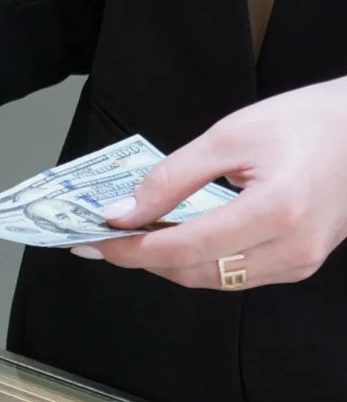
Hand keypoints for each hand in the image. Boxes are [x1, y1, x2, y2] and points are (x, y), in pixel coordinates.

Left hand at [74, 79, 346, 288]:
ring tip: (140, 236)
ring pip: (213, 280)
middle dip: (146, 258)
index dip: (133, 249)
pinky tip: (181, 238)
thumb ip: (171, 178)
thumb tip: (123, 214)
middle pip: (194, 272)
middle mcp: (290, 247)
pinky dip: (201, 261)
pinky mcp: (300, 264)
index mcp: (274, 211)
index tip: (95, 242)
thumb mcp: (229, 136)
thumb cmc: (306, 122)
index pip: (184, 248)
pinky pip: (237, 275)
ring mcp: (299, 262)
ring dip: (171, 262)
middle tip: (110, 238)